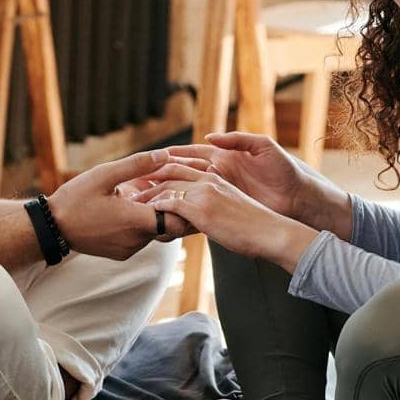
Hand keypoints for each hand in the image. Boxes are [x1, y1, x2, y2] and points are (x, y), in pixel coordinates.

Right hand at [46, 150, 194, 259]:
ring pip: (155, 232)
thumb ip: (137, 165)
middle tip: (159, 186)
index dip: (181, 204)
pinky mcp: (122, 253)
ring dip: (153, 214)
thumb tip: (165, 154)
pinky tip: (128, 207)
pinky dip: (141, 224)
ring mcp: (129, 249)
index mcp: (135, 221)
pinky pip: (141, 238)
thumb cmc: (76, 198)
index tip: (174, 188)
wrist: (52, 228)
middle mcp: (136, 240)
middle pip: (168, 226)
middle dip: (168, 205)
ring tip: (140, 194)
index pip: (177, 220)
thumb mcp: (104, 175)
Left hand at [129, 164, 318, 270]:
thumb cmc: (253, 227)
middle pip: (169, 171)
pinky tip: (144, 213)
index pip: (181, 167)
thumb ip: (213, 207)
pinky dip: (155, 207)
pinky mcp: (201, 207)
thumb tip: (198, 218)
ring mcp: (204, 192)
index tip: (145, 177)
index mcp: (215, 177)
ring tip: (130, 200)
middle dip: (148, 176)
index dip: (161, 171)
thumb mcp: (230, 210)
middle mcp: (208, 180)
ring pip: (167, 186)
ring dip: (147, 193)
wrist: (270, 232)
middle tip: (130, 184)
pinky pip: (170, 203)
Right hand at [166, 133, 341, 229]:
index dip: (174, 154)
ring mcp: (223, 190)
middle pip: (186, 172)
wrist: (299, 198)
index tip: (154, 156)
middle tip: (143, 177)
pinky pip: (203, 207)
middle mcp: (221, 173)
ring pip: (190, 190)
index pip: (194, 154)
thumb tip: (208, 137)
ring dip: (171, 192)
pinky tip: (171, 212)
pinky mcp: (228, 206)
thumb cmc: (285, 169)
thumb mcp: (263, 146)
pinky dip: (186, 208)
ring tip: (150, 195)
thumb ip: (237, 139)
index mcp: (226, 156)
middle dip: (165, 174)